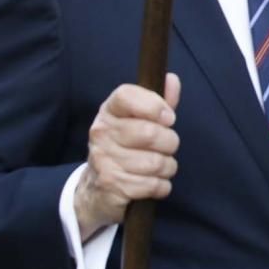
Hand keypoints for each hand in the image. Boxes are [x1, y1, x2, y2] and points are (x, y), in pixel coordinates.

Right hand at [74, 74, 180, 239]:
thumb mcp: (140, 121)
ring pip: (156, 162)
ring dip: (167, 167)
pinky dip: (161, 186)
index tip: (168, 117)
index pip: (126, 95)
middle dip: (170, 143)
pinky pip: (152, 184)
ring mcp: (103, 159)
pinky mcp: (110, 185)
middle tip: (167, 147)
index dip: (154, 105)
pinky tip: (153, 183)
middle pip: (150, 132)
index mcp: (109, 111)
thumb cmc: (126, 148)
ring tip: (160, 166)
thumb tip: (172, 79)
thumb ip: (159, 101)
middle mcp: (101, 132)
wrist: (96, 189)